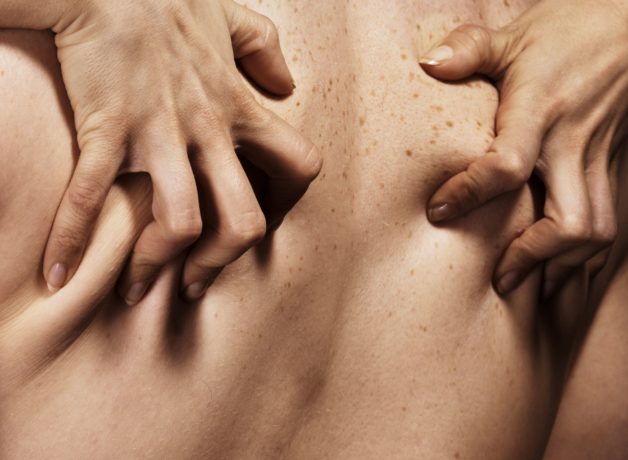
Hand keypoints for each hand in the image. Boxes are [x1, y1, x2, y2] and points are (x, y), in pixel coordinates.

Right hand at [41, 0, 320, 302]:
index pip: (299, 167)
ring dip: (157, 264)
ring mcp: (162, 133)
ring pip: (184, 221)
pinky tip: (55, 274)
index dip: (288, 205)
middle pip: (245, 219)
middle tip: (193, 281)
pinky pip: (92, 195)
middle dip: (222, 262)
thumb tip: (288, 85)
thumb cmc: (169, 1)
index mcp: (241, 109)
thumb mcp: (232, 17)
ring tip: (136, 287)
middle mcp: (211, 130)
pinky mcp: (110, 129)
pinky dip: (71, 239)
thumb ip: (265, 51)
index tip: (261, 224)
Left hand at [420, 0, 627, 297]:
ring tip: (527, 283)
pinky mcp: (613, 165)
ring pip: (597, 232)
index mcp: (541, 108)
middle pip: (569, 223)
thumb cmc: (567, 27)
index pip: (507, 165)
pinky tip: (561, 269)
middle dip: (529, 258)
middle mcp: (573, 142)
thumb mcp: (513, 33)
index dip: (471, 193)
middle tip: (497, 281)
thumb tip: (427, 64)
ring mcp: (598, 158)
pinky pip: (610, 222)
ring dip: (562, 267)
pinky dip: (586, 255)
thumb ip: (468, 48)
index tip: (438, 211)